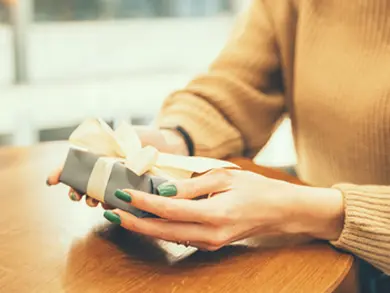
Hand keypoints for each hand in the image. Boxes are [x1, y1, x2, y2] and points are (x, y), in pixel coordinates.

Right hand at [46, 126, 188, 207]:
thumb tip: (99, 152)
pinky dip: (112, 206)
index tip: (51, 180)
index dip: (60, 172)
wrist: (170, 146)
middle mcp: (106, 170)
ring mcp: (117, 181)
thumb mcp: (129, 135)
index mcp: (100, 154)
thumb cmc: (148, 137)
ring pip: (98, 194)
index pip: (74, 164)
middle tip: (76, 196)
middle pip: (82, 183)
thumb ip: (114, 141)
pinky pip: (118, 201)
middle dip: (75, 191)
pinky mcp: (131, 191)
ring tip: (94, 203)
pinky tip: (112, 207)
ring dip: (92, 201)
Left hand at [103, 168, 344, 249]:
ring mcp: (210, 243)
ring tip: (123, 214)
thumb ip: (192, 184)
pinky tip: (150, 219)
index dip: (143, 202)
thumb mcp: (224, 177)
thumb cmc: (256, 189)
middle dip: (134, 222)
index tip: (123, 193)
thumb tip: (163, 189)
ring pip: (169, 237)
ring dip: (145, 227)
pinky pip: (181, 238)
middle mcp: (209, 235)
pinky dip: (162, 229)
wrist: (280, 211)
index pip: (169, 209)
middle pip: (162, 231)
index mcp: (214, 214)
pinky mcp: (211, 244)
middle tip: (110, 211)